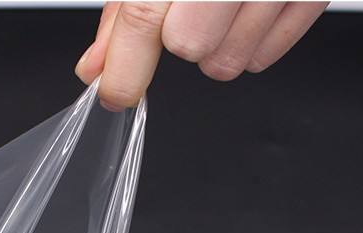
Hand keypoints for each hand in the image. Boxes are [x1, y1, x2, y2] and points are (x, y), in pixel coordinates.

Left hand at [75, 1, 327, 108]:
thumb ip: (124, 10)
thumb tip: (97, 65)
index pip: (146, 14)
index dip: (126, 66)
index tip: (117, 93)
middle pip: (191, 46)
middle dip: (184, 38)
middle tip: (193, 5)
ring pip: (229, 62)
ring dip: (218, 45)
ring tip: (225, 2)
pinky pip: (265, 56)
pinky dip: (250, 42)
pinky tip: (249, 7)